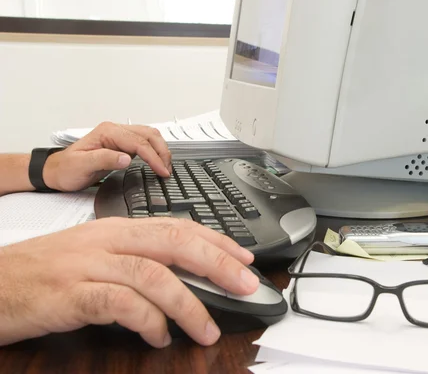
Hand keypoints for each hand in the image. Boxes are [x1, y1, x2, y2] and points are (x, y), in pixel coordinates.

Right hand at [0, 217, 258, 347]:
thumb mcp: (96, 254)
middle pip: (173, 242)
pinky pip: (119, 304)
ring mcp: (88, 264)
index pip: (178, 226)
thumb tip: (183, 278)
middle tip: (246, 285)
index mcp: (117, 229)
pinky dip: (147, 321)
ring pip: (152, 275)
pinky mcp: (70, 294)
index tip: (244, 258)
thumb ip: (137, 259)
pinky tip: (158, 336)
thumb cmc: (46, 271)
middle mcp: (107, 240)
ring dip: (188, 304)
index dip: (216, 241)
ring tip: (207, 329)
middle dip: (217, 263)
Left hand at [43, 122, 171, 191]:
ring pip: (150, 136)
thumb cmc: (67, 169)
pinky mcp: (123, 144)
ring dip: (161, 150)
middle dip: (162, 151)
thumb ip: (104, 159)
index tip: (161, 170)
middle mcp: (115, 130)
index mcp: (107, 132)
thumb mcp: (82, 166)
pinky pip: (145, 143)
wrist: (57, 172)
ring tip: (166, 167)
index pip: (138, 142)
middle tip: (167, 170)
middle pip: (149, 135)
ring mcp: (120, 136)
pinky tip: (158, 162)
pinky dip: (155, 151)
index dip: (153, 157)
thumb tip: (127, 158)